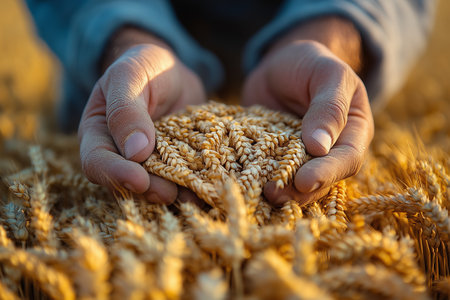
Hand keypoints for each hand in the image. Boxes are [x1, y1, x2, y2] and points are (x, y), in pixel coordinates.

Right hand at [78, 28, 205, 203]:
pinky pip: (183, 180)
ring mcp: (150, 164)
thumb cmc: (143, 66)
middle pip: (127, 184)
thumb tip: (135, 152)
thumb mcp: (130, 76)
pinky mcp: (176, 165)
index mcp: (98, 135)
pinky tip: (209, 187)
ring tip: (195, 195)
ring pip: (157, 187)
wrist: (172, 72)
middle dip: (149, 190)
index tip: (139, 180)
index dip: (115, 175)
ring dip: (175, 194)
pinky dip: (195, 185)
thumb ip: (127, 110)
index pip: (96, 162)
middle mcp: (121, 156)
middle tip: (170, 192)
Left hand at [242, 17, 373, 205]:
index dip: (327, 173)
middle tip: (274, 193)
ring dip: (281, 192)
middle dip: (300, 191)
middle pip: (323, 180)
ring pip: (297, 184)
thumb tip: (320, 147)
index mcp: (353, 132)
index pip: (348, 159)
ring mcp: (302, 158)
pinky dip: (261, 180)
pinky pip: (272, 173)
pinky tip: (247, 184)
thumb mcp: (327, 74)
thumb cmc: (311, 63)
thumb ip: (329, 106)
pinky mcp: (277, 159)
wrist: (281, 66)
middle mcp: (331, 151)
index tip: (303, 180)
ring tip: (260, 193)